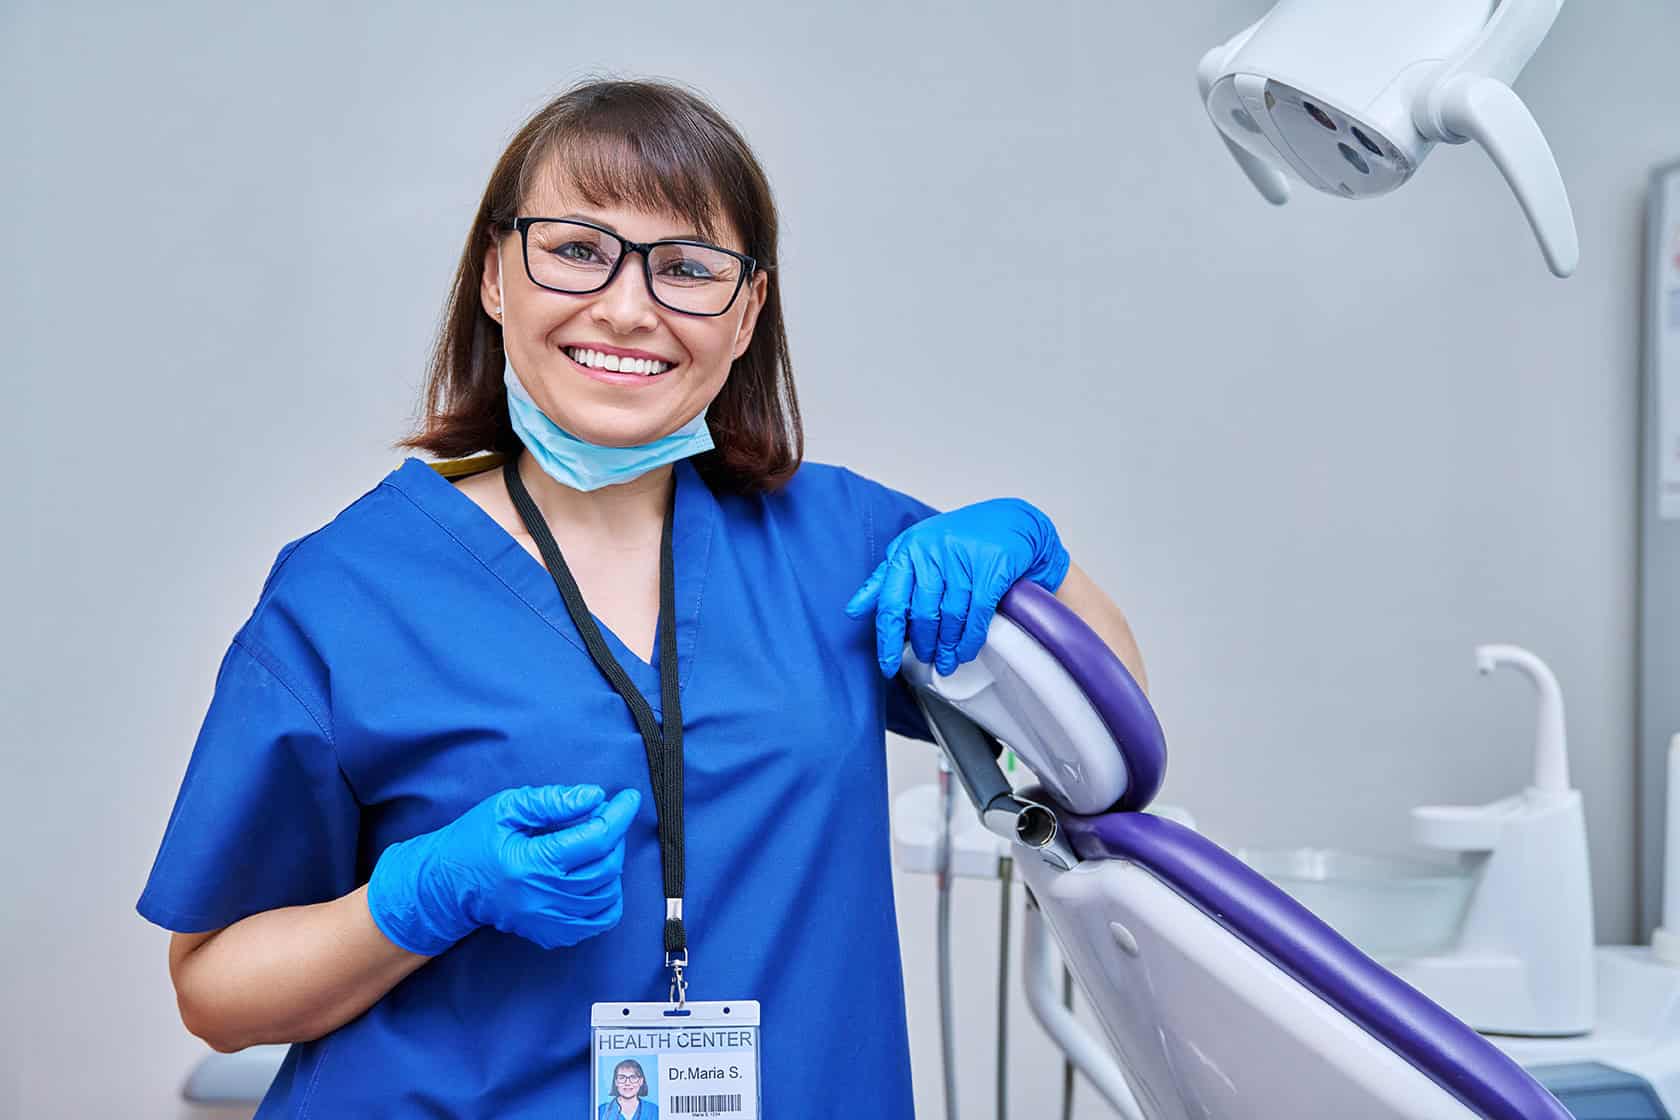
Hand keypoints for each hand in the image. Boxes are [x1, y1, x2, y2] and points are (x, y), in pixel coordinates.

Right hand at [367, 784, 641, 953]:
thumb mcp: (506, 808)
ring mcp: (547, 921)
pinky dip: (609, 898)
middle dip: (615, 836)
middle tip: (606, 817)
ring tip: (597, 844)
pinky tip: (598, 877)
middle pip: (605, 867)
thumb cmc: (473, 841)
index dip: (618, 815)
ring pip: (607, 894)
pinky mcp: (550, 934)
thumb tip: (594, 797)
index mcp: (529, 863)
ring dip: (613, 865)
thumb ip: (552, 801)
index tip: (628, 798)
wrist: (446, 886)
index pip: (593, 839)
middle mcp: (541, 898)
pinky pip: (598, 921)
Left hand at [844, 498, 1068, 677]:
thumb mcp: (914, 551)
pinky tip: (966, 650)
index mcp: (908, 550)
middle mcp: (932, 552)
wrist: (1011, 521)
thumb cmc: (958, 539)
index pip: (891, 602)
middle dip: (924, 644)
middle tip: (926, 659)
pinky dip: (970, 639)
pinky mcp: (991, 569)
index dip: (888, 639)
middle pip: (922, 614)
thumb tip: (853, 610)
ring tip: (947, 661)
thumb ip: (884, 580)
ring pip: (950, 618)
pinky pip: (976, 615)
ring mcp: (962, 560)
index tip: (887, 665)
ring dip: (948, 647)